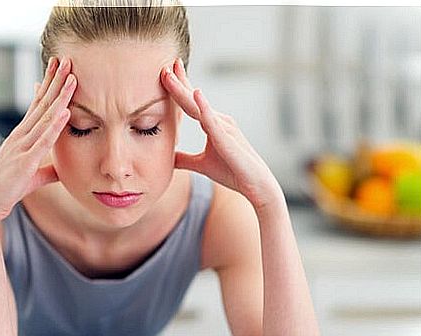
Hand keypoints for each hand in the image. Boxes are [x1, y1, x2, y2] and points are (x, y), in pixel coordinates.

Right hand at [0, 56, 76, 223]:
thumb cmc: (8, 187)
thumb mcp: (33, 175)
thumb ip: (49, 168)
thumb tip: (62, 168)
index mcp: (23, 135)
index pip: (38, 104)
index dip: (50, 85)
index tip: (60, 68)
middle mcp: (22, 135)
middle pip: (42, 103)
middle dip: (55, 81)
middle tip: (66, 59)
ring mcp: (23, 146)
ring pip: (45, 116)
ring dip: (59, 96)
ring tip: (72, 77)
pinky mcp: (25, 160)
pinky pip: (43, 140)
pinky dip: (55, 125)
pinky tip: (65, 111)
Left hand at [160, 58, 279, 209]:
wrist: (255, 185)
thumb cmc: (232, 172)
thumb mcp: (201, 165)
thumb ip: (184, 159)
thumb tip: (167, 158)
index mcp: (212, 124)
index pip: (191, 103)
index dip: (179, 87)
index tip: (165, 73)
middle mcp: (219, 121)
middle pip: (193, 98)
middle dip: (179, 81)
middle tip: (165, 64)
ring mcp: (224, 127)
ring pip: (199, 106)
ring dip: (183, 89)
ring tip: (171, 73)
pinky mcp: (227, 138)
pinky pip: (213, 120)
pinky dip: (204, 106)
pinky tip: (196, 93)